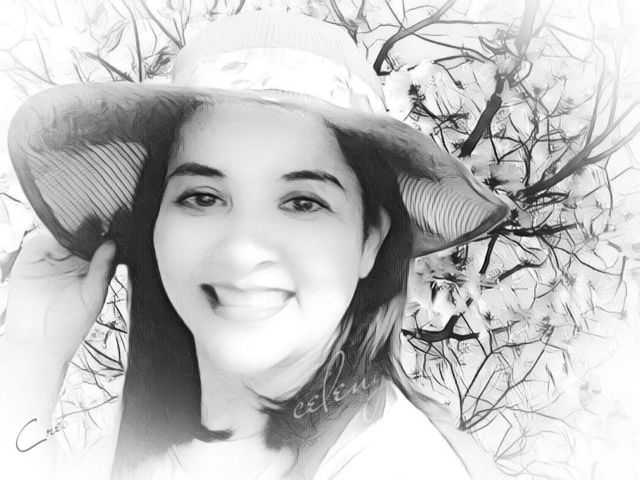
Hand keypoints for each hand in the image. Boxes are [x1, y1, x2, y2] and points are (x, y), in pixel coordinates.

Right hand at [4, 230, 116, 363]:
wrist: (38, 342)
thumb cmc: (71, 324)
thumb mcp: (92, 296)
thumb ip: (102, 269)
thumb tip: (111, 243)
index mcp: (92, 265)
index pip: (101, 241)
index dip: (108, 231)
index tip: (118, 218)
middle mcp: (73, 257)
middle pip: (82, 232)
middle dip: (89, 223)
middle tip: (99, 213)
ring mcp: (51, 256)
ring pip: (61, 232)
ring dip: (68, 227)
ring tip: (80, 225)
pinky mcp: (31, 257)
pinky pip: (39, 240)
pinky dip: (47, 236)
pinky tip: (58, 239)